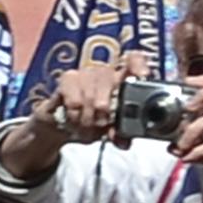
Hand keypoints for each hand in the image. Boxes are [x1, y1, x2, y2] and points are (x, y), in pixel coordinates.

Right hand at [0, 54, 145, 177]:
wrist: (62, 124)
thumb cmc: (91, 122)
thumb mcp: (109, 131)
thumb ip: (119, 135)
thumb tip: (124, 142)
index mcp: (123, 81)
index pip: (135, 60)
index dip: (138, 66)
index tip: (141, 77)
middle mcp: (105, 72)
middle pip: (109, 80)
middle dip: (104, 111)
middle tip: (100, 125)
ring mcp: (86, 73)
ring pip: (91, 95)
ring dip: (88, 118)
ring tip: (86, 127)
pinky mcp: (68, 78)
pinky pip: (74, 100)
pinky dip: (75, 116)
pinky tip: (74, 120)